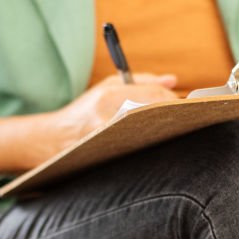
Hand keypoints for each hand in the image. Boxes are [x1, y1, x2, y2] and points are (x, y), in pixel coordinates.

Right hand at [54, 73, 179, 142]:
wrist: (55, 139)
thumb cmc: (84, 111)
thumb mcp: (108, 87)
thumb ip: (143, 81)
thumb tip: (173, 81)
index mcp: (108, 98)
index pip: (154, 96)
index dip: (173, 100)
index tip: (184, 104)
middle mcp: (109, 119)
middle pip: (156, 116)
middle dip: (172, 115)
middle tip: (183, 118)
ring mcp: (110, 141)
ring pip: (151, 134)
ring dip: (163, 130)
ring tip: (168, 129)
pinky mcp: (112, 157)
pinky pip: (141, 148)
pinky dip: (151, 144)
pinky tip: (155, 143)